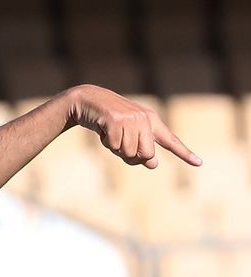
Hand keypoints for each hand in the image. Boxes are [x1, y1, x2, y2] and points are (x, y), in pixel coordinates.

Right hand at [64, 85, 200, 168]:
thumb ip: (141, 148)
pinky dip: (105, 142)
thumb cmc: (108, 120)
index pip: (171, 141)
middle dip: (131, 157)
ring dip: (116, 149)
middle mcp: (145, 119)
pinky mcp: (116, 120)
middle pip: (147, 155)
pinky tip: (102, 130)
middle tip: (119, 146)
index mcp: (151, 121)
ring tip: (110, 134)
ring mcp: (131, 119)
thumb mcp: (127, 135)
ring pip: (129, 153)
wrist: (89, 100)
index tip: (199, 163)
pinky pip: (114, 145)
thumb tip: (153, 164)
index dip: (185, 153)